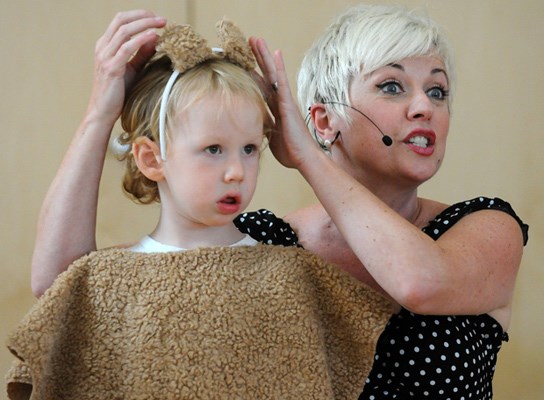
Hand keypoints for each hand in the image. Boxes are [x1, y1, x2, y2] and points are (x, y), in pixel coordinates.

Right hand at [85, 10, 165, 127]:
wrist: (103, 112)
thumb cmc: (117, 93)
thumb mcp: (132, 69)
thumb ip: (141, 54)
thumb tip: (155, 38)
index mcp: (105, 45)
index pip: (121, 20)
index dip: (139, 15)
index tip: (156, 18)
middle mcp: (102, 47)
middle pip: (122, 20)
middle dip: (143, 16)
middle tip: (162, 19)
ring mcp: (105, 57)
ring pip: (124, 30)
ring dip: (145, 24)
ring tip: (162, 24)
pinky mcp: (111, 68)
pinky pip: (126, 48)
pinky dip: (141, 39)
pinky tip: (154, 37)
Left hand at [249, 37, 318, 169]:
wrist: (304, 158)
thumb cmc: (291, 152)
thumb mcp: (270, 139)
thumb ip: (262, 129)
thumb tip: (251, 128)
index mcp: (274, 110)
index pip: (261, 88)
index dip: (252, 75)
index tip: (242, 62)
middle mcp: (279, 101)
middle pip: (266, 75)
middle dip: (256, 59)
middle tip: (248, 42)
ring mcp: (284, 100)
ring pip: (272, 73)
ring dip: (263, 56)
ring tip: (256, 40)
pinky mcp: (288, 103)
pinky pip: (281, 81)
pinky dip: (278, 67)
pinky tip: (275, 52)